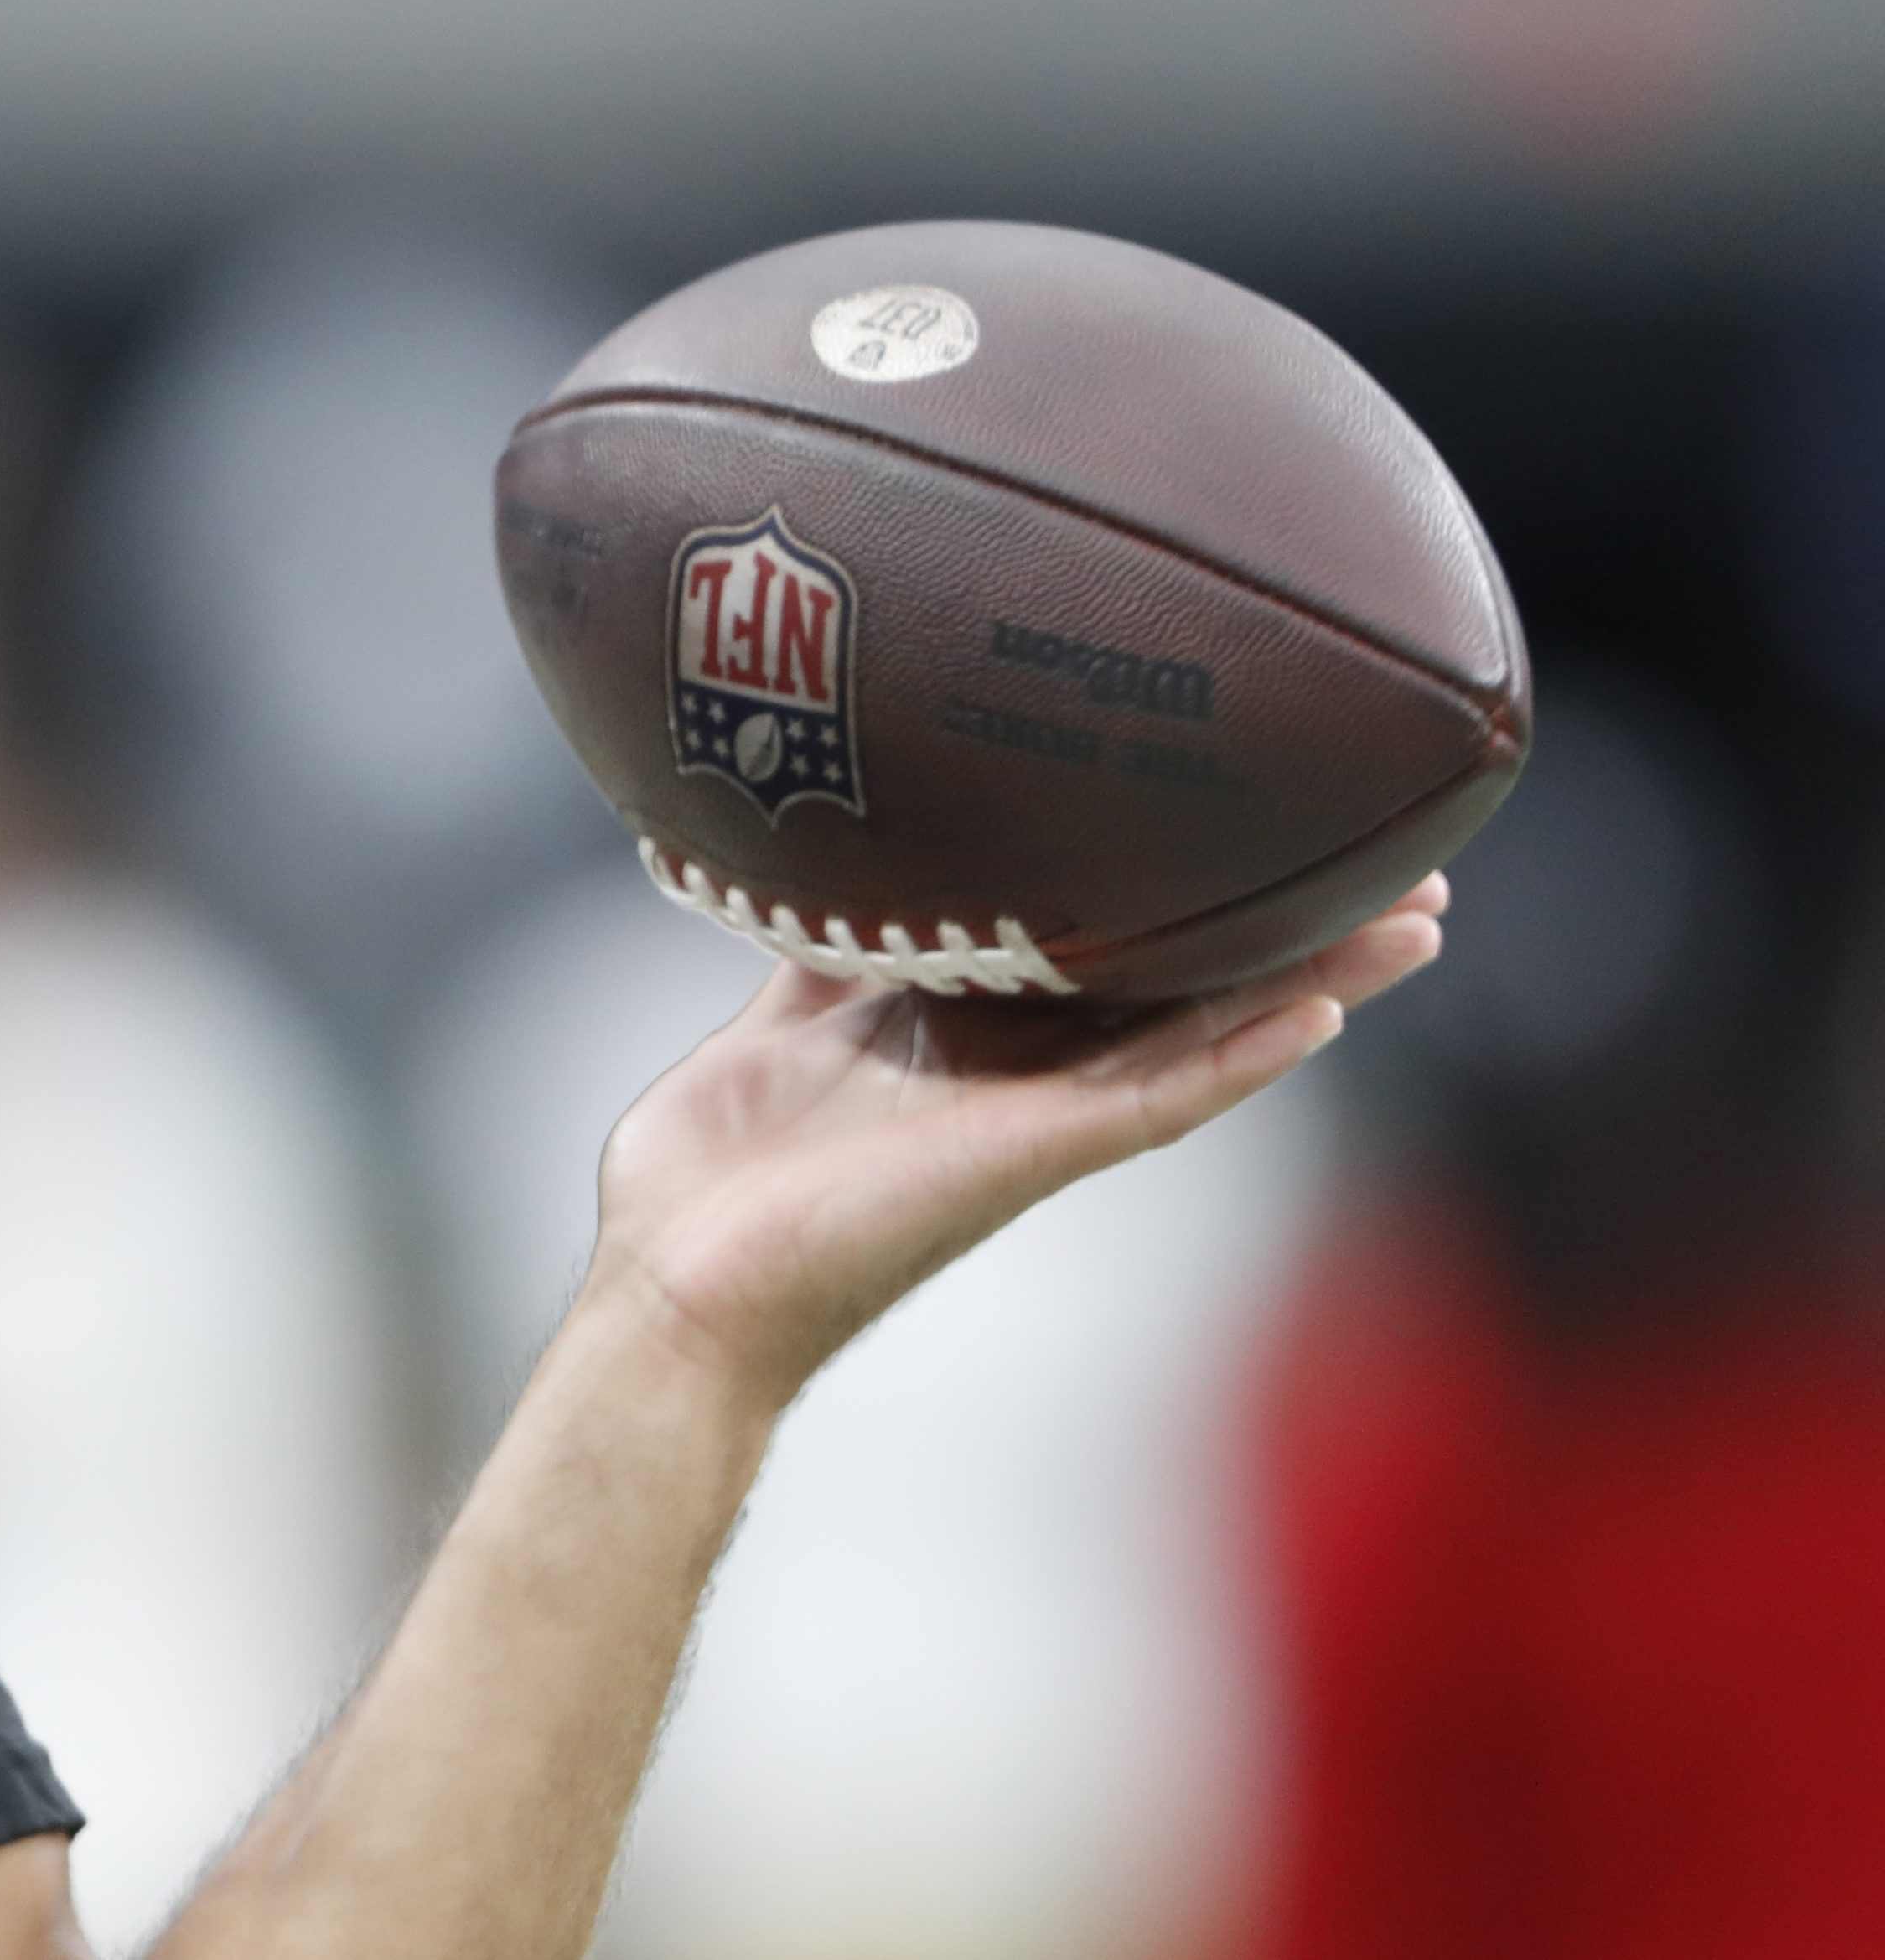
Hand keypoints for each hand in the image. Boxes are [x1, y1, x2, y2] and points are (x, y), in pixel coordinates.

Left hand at [579, 878, 1448, 1411]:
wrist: (675, 1274)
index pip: (1117, 949)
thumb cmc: (717, 1172)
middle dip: (1295, 929)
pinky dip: (1234, 1059)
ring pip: (1205, 1036)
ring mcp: (1036, 1118)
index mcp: (975, 1034)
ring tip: (1414, 923)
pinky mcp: (1025, 1159)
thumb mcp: (779, 1018)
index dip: (1198, 889)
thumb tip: (825, 850)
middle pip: (1191, 984)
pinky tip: (1315, 1017)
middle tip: (1405, 862)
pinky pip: (1151, 1102)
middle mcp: (1025, 1074)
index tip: (1279, 817)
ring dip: (1313, 983)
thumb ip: (824, 944)